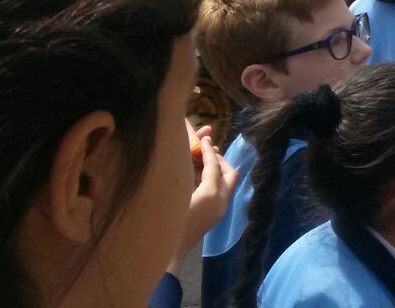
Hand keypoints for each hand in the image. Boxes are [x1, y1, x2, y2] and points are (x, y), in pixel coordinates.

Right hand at [170, 132, 237, 272]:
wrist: (166, 256)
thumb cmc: (164, 223)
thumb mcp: (173, 193)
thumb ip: (182, 172)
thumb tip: (188, 153)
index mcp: (211, 195)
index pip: (214, 166)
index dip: (208, 150)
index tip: (204, 137)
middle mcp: (220, 202)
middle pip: (229, 174)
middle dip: (220, 160)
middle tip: (206, 150)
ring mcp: (218, 211)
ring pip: (225, 184)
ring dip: (215, 170)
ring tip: (198, 159)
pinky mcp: (212, 217)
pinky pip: (217, 193)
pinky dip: (210, 181)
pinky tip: (193, 177)